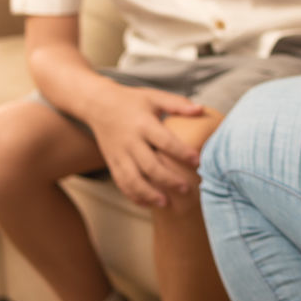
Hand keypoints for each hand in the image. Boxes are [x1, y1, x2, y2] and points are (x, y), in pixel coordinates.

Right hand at [87, 87, 204, 206]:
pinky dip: (133, 196)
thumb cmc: (132, 100)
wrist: (98, 104)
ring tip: (166, 203)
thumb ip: (177, 104)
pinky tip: (148, 203)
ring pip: (132, 180)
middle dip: (168, 180)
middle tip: (187, 188)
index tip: (198, 162)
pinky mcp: (112, 163)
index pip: (165, 141)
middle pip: (149, 166)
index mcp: (143, 124)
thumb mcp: (154, 97)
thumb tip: (201, 110)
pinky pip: (121, 183)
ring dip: (149, 194)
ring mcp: (119, 154)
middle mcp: (130, 141)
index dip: (181, 152)